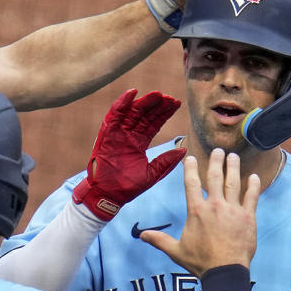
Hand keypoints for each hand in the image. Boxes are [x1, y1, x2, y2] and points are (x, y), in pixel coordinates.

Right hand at [72, 89, 185, 220]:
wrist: (108, 197)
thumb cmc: (127, 187)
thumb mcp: (151, 174)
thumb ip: (166, 162)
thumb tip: (184, 150)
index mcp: (138, 143)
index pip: (153, 124)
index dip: (164, 113)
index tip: (176, 103)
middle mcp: (128, 136)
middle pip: (144, 115)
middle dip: (156, 105)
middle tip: (169, 97)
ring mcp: (117, 134)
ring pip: (131, 112)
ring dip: (143, 102)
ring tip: (157, 94)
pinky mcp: (106, 135)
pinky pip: (114, 116)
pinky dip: (122, 103)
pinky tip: (132, 93)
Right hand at [142, 149, 259, 276]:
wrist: (225, 271)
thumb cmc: (200, 262)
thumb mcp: (176, 251)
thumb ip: (159, 240)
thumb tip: (141, 236)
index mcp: (196, 211)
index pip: (191, 183)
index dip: (190, 168)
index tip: (191, 157)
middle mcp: (215, 205)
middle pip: (215, 177)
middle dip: (216, 162)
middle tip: (218, 150)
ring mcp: (233, 210)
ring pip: (234, 183)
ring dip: (234, 168)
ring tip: (234, 156)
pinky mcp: (248, 217)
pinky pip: (252, 197)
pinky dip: (253, 186)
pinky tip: (255, 176)